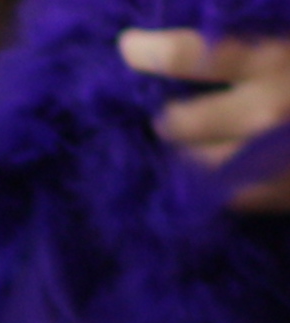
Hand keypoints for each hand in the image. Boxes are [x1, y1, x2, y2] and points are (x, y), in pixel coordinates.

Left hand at [129, 28, 289, 207]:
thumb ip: (267, 44)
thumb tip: (224, 45)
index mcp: (280, 61)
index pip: (196, 54)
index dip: (154, 51)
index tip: (129, 48)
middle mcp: (266, 111)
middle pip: (181, 122)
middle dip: (171, 118)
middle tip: (170, 116)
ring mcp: (270, 160)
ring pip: (198, 166)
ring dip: (190, 155)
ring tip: (193, 148)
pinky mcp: (282, 196)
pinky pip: (231, 195)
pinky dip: (221, 183)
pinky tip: (228, 173)